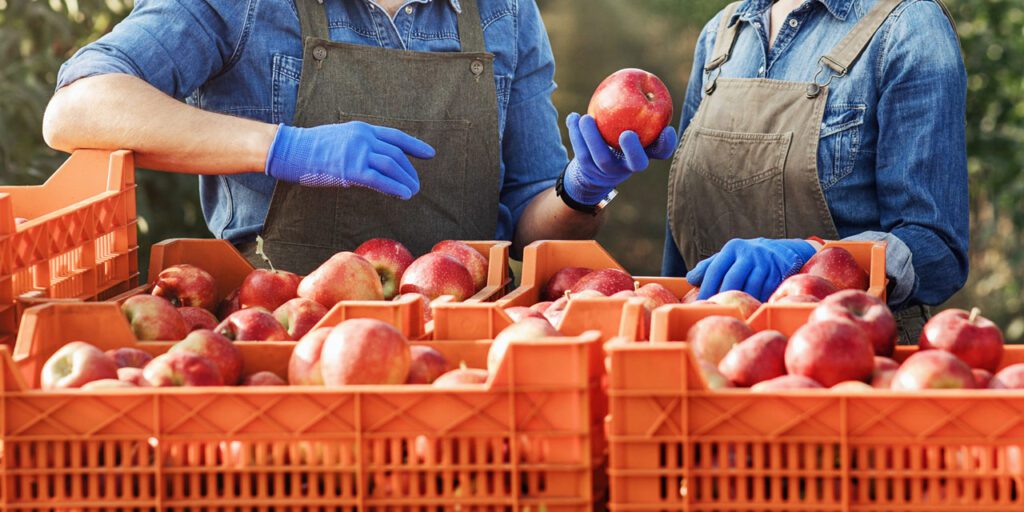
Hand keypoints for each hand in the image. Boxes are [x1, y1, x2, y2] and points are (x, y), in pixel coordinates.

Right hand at [265, 122, 434, 198]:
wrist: (290, 149)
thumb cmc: (310, 149)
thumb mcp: (340, 140)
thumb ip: (359, 149)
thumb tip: (373, 166)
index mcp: (362, 129)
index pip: (395, 136)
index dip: (414, 146)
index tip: (429, 154)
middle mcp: (364, 137)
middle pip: (396, 154)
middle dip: (409, 170)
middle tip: (416, 183)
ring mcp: (358, 151)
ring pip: (392, 165)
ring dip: (406, 180)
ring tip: (412, 191)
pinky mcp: (351, 168)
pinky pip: (380, 179)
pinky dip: (395, 187)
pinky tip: (404, 195)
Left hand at [563, 113, 676, 204]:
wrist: (594, 169)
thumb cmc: (617, 134)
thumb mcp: (629, 122)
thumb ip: (635, 107)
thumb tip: (641, 77)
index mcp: (644, 153)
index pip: (661, 152)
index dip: (667, 144)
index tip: (667, 130)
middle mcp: (629, 166)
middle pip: (637, 163)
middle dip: (633, 150)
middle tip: (627, 134)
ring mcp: (610, 171)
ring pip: (602, 159)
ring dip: (593, 138)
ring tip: (585, 118)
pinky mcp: (590, 171)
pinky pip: (582, 154)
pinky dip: (576, 135)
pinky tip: (572, 118)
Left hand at [687, 238, 816, 301]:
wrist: (780, 251)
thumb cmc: (745, 258)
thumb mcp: (728, 257)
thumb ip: (709, 267)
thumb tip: (690, 279)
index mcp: (732, 249)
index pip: (715, 269)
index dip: (706, 287)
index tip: (700, 303)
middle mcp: (748, 253)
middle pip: (733, 279)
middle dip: (723, 296)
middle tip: (716, 311)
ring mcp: (765, 263)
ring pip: (750, 286)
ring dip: (741, 302)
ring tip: (732, 313)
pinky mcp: (778, 273)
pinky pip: (766, 291)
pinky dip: (757, 301)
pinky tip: (749, 309)